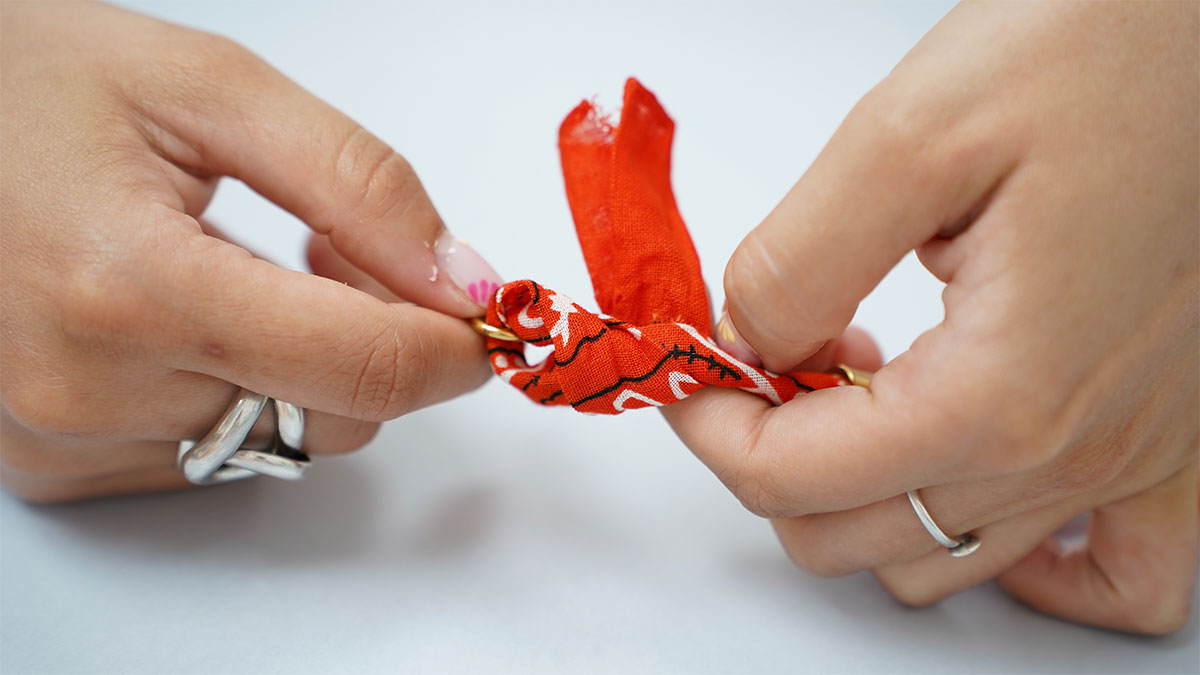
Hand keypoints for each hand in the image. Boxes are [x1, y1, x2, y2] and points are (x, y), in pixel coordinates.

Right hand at [0, 1, 501, 500]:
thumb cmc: (27, 85)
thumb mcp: (210, 88)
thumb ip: (361, 185)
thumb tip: (465, 281)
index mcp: (131, 287)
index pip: (365, 369)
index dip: (455, 346)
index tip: (488, 314)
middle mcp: (91, 392)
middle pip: (338, 415)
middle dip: (375, 336)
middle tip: (329, 245)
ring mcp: (65, 441)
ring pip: (285, 437)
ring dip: (307, 362)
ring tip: (243, 266)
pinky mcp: (54, 466)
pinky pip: (217, 451)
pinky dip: (242, 389)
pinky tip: (194, 317)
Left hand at [664, 1, 1196, 633]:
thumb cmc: (1108, 54)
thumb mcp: (906, 138)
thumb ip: (796, 266)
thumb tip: (746, 342)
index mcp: (995, 392)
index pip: (787, 478)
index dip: (711, 426)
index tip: (693, 369)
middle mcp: (1069, 450)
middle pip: (847, 535)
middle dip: (770, 459)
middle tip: (761, 366)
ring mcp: (1129, 456)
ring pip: (942, 561)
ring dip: (865, 496)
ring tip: (860, 393)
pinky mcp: (1174, 436)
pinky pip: (1114, 574)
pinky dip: (1026, 561)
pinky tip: (976, 487)